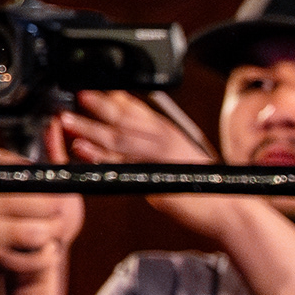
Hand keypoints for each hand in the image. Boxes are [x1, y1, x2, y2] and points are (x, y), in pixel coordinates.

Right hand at [0, 116, 84, 294]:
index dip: (36, 179)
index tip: (55, 190)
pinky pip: (27, 255)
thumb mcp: (60, 185)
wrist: (45, 263)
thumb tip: (56, 122)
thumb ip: (55, 156)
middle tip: (58, 216)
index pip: (6, 165)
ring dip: (50, 235)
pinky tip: (44, 253)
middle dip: (51, 211)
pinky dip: (46, 257)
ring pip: (26, 230)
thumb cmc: (51, 221)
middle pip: (19, 199)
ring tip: (52, 234)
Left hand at [56, 87, 243, 244]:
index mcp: (167, 130)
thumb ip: (151, 142)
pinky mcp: (156, 176)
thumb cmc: (201, 184)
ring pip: (120, 136)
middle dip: (98, 105)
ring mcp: (160, 156)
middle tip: (74, 96)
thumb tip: (125, 130)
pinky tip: (82, 150)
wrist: (226, 207)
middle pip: (125, 117)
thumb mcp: (177, 155)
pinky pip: (123, 164)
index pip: (136, 107)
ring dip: (90, 127)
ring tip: (67, 120)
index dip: (111, 97)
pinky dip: (100, 156)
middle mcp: (164, 137)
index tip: (88, 87)